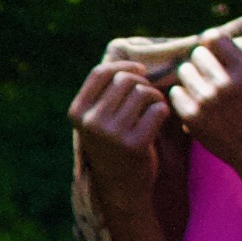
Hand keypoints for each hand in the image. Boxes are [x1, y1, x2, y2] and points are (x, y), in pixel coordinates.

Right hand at [69, 61, 175, 180]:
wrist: (121, 187)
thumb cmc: (113, 145)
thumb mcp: (96, 119)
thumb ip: (102, 92)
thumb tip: (122, 53)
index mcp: (77, 112)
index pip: (101, 72)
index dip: (125, 66)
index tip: (140, 71)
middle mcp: (91, 122)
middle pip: (126, 80)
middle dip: (144, 84)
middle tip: (149, 98)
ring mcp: (112, 134)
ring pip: (144, 93)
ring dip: (156, 98)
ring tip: (153, 111)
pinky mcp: (135, 144)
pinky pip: (158, 109)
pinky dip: (164, 111)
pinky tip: (158, 123)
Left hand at [169, 35, 241, 171]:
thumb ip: (236, 58)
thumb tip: (206, 37)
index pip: (213, 37)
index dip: (212, 43)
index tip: (215, 52)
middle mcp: (225, 82)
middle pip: (197, 54)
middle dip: (203, 63)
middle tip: (211, 75)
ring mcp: (207, 100)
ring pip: (184, 71)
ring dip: (192, 78)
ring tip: (205, 90)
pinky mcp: (192, 116)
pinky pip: (176, 92)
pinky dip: (184, 96)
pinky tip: (197, 103)